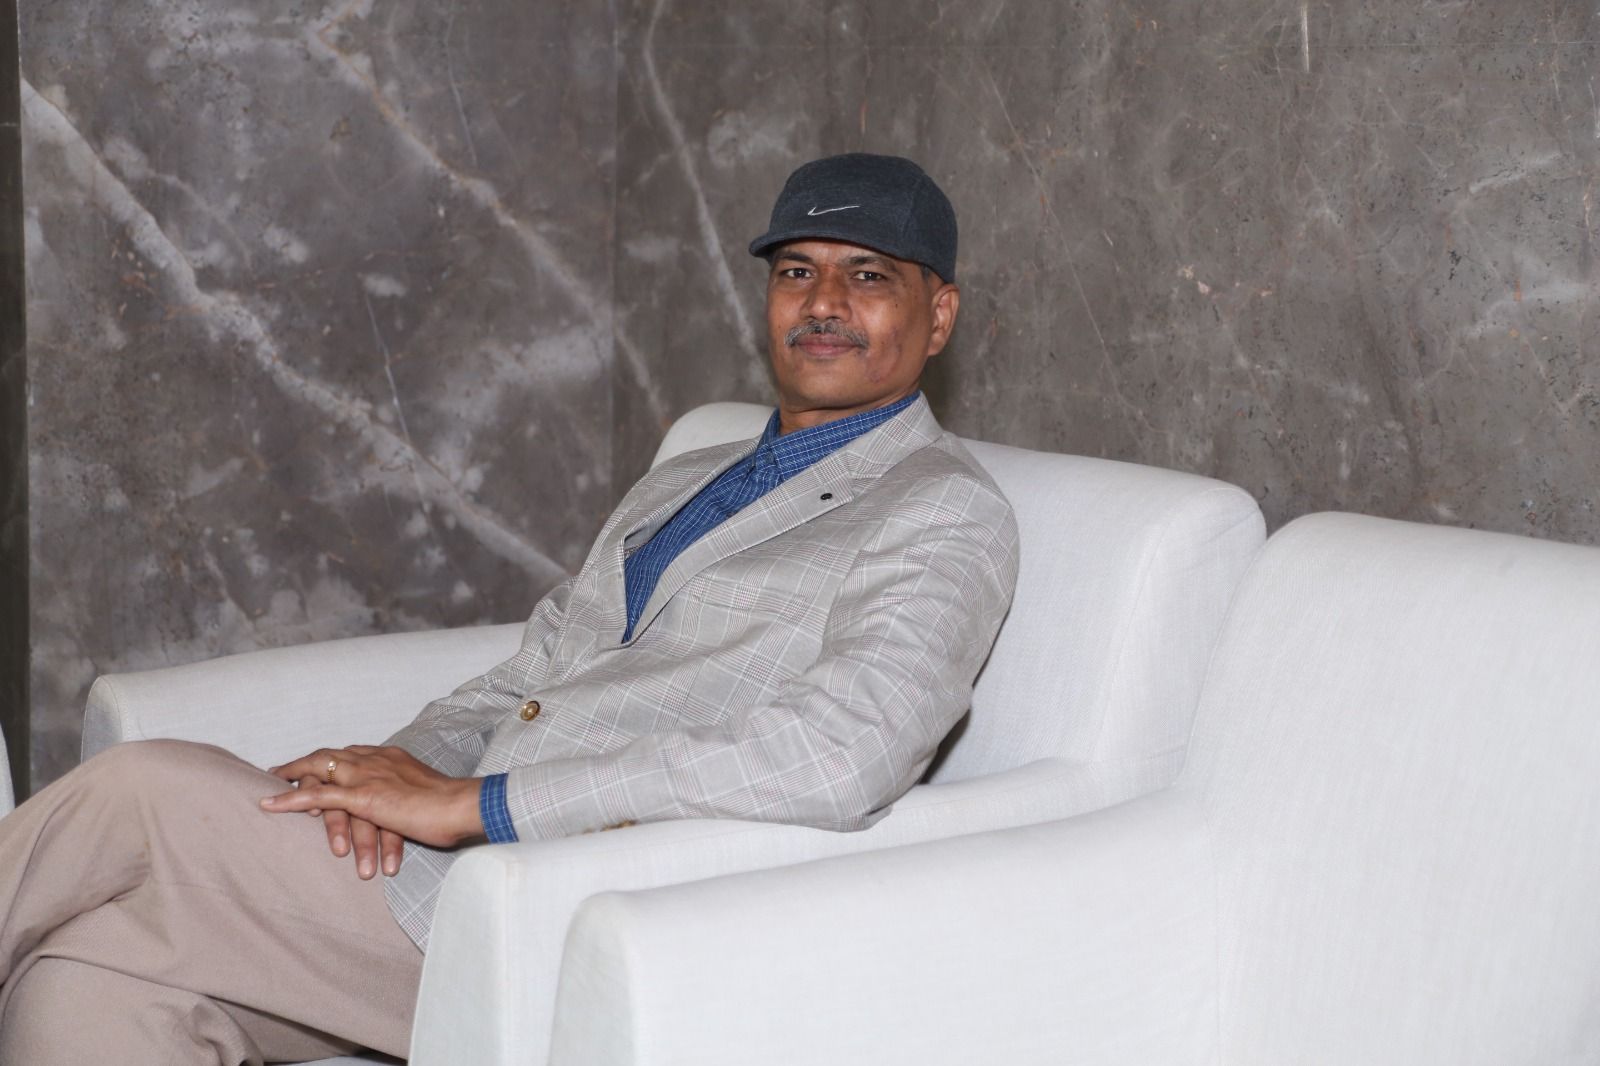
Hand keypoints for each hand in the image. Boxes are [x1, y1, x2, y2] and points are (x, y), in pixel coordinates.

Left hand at [262, 747, 485, 871]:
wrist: (462, 805)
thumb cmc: (452, 805)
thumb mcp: (425, 793)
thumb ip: (407, 795)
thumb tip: (404, 807)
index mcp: (391, 757)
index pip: (352, 753)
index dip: (330, 759)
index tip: (316, 764)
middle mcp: (376, 759)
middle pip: (329, 755)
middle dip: (303, 763)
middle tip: (280, 770)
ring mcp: (367, 776)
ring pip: (319, 772)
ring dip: (291, 779)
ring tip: (269, 785)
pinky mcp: (363, 797)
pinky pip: (317, 797)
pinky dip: (290, 799)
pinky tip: (269, 805)